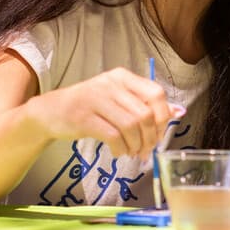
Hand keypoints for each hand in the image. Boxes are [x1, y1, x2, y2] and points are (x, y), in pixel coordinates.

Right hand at [26, 67, 172, 159]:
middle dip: (150, 138)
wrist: (51, 112)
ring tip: (133, 152)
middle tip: (146, 150)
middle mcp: (111, 84)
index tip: (159, 134)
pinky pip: (113, 136)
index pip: (156, 93)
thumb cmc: (90, 108)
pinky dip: (121, 148)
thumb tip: (178, 112)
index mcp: (123, 77)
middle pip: (145, 114)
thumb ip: (145, 105)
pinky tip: (119, 151)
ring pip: (131, 126)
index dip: (162, 117)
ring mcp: (96, 99)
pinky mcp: (83, 117)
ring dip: (136, 145)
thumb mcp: (118, 100)